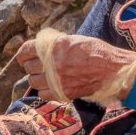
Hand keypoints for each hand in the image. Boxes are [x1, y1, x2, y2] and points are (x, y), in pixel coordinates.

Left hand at [16, 35, 135, 101]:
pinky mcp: (62, 92)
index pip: (27, 50)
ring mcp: (56, 79)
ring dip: (37, 79)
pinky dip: (45, 91)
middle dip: (32, 66)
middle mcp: (52, 63)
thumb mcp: (75, 40)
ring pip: (33, 82)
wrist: (113, 70)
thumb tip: (43, 48)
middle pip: (29, 67)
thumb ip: (57, 44)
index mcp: (55, 46)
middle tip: (38, 66)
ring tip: (45, 77)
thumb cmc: (97, 52)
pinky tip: (52, 86)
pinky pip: (43, 94)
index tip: (23, 57)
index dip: (23, 54)